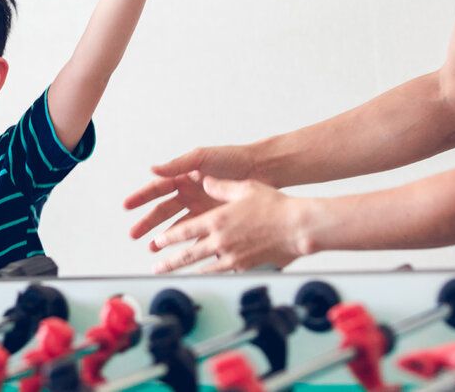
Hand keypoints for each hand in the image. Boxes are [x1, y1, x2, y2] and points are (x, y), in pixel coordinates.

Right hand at [124, 144, 262, 243]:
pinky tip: (180, 253)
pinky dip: (189, 244)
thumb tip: (154, 168)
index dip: (141, 198)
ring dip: (165, 237)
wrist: (263, 169)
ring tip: (154, 249)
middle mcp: (191, 194)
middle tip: (134, 234)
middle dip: (148, 224)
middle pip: (163, 212)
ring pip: (178, 226)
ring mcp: (202, 208)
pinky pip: (199, 234)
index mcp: (184, 178)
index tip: (128, 206)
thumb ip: (177, 164)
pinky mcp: (215, 220)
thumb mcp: (202, 158)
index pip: (157, 189)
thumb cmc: (233, 159)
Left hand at [149, 178, 304, 273]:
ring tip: (173, 275)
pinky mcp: (244, 265)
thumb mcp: (244, 188)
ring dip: (185, 270)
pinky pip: (221, 270)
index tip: (157, 241)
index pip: (183, 231)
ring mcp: (231, 256)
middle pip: (187, 254)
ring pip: (202, 266)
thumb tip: (205, 180)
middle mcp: (220, 240)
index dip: (167, 238)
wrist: (297, 227)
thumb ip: (220, 186)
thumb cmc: (275, 206)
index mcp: (216, 220)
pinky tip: (205, 273)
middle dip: (169, 262)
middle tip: (157, 267)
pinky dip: (210, 272)